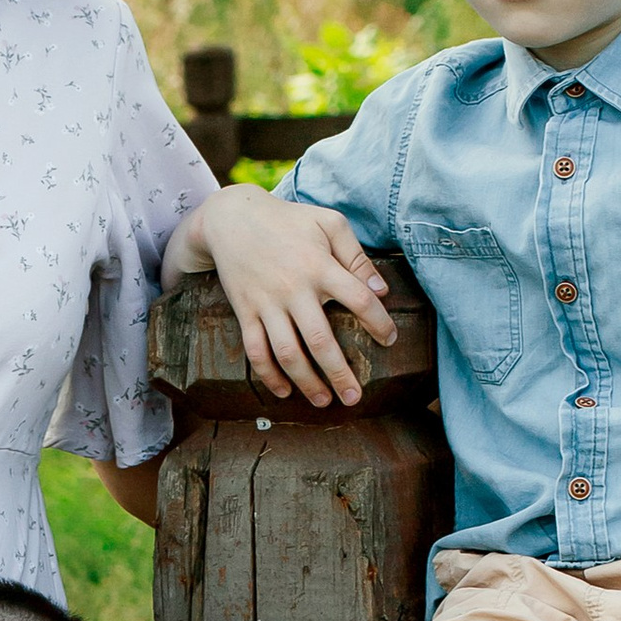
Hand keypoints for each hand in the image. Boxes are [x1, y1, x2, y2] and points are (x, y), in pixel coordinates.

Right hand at [197, 190, 396, 408]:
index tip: (389, 340)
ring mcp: (266, 303)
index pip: (358, 298)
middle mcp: (293, 288)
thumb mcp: (328, 223)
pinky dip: (269, 375)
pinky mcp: (245, 312)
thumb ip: (356, 255)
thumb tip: (381, 290)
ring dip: (306, 382)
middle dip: (340, 373)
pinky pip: (255, 351)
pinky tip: (284, 391)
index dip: (378, 322)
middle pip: (321, 340)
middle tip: (355, 397)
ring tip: (324, 402)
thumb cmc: (288, 220)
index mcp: (319, 265)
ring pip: (287, 352)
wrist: (231, 218)